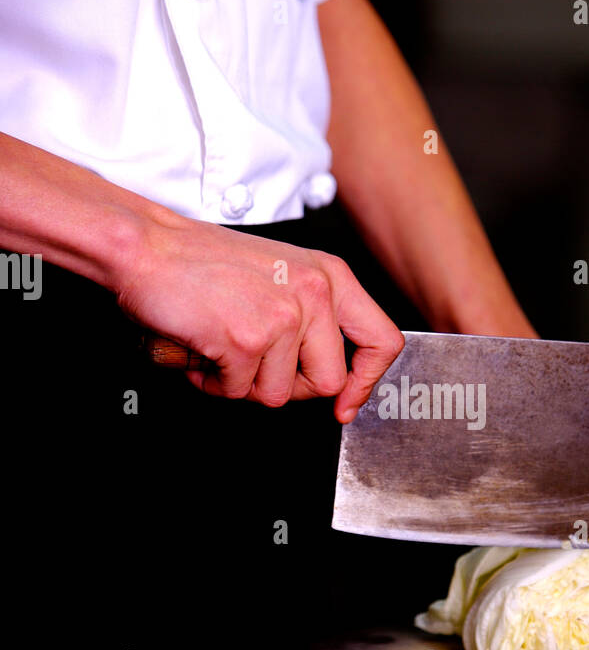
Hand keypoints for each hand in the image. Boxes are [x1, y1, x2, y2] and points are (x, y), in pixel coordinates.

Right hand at [116, 211, 403, 419]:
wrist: (145, 247)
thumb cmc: (202, 262)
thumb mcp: (281, 275)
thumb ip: (313, 317)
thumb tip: (332, 375)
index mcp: (330, 277)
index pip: (381, 341)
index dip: (365, 382)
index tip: (347, 402)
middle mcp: (314, 294)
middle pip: (327, 382)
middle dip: (286, 386)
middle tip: (253, 364)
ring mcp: (282, 317)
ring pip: (278, 394)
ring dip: (242, 383)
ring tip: (220, 347)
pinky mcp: (246, 339)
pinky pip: (237, 392)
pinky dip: (212, 381)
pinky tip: (202, 349)